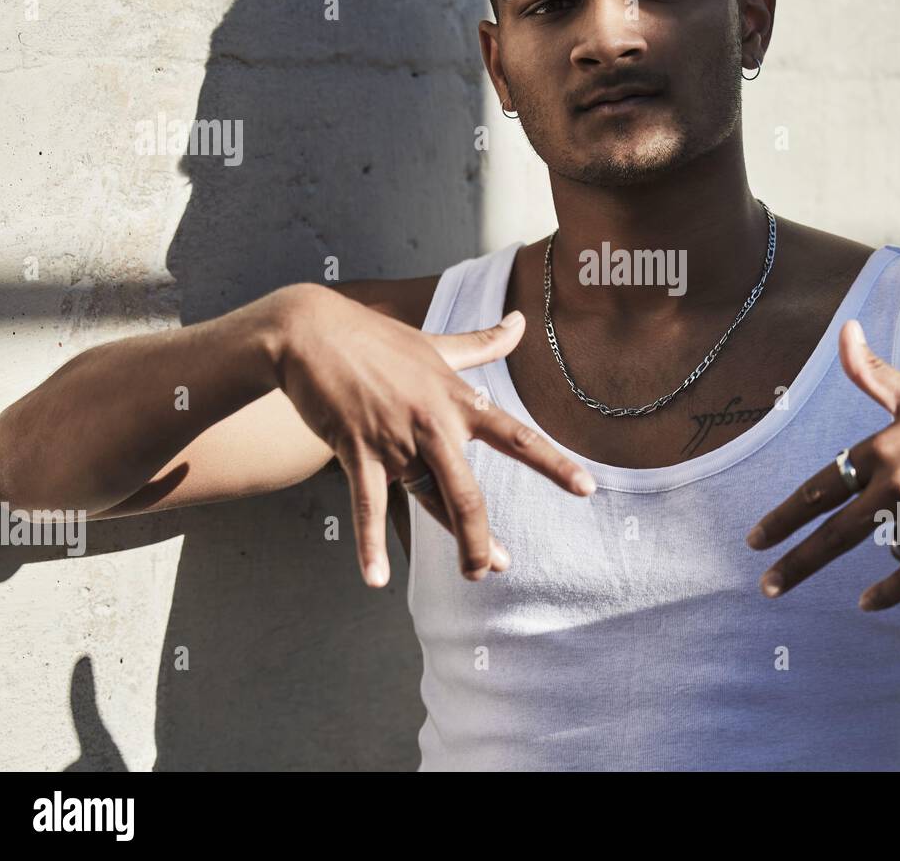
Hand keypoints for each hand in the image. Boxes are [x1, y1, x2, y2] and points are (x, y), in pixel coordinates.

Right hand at [273, 285, 594, 587]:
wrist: (312, 332)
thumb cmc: (377, 338)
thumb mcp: (436, 343)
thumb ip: (483, 343)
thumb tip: (521, 321)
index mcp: (458, 399)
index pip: (516, 436)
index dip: (554, 463)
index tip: (586, 488)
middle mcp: (434, 424)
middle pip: (468, 491)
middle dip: (484, 536)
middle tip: (499, 567)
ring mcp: (395, 440)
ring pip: (429, 502)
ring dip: (453, 541)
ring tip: (472, 574)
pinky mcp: (356, 451)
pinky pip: (367, 506)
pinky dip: (370, 546)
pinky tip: (376, 579)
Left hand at [745, 318, 899, 610]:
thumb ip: (873, 372)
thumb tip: (845, 328)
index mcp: (885, 446)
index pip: (820, 485)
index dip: (784, 515)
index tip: (754, 539)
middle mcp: (899, 476)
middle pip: (834, 528)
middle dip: (795, 560)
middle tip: (765, 585)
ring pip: (879, 547)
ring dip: (860, 560)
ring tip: (857, 562)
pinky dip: (887, 592)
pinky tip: (865, 604)